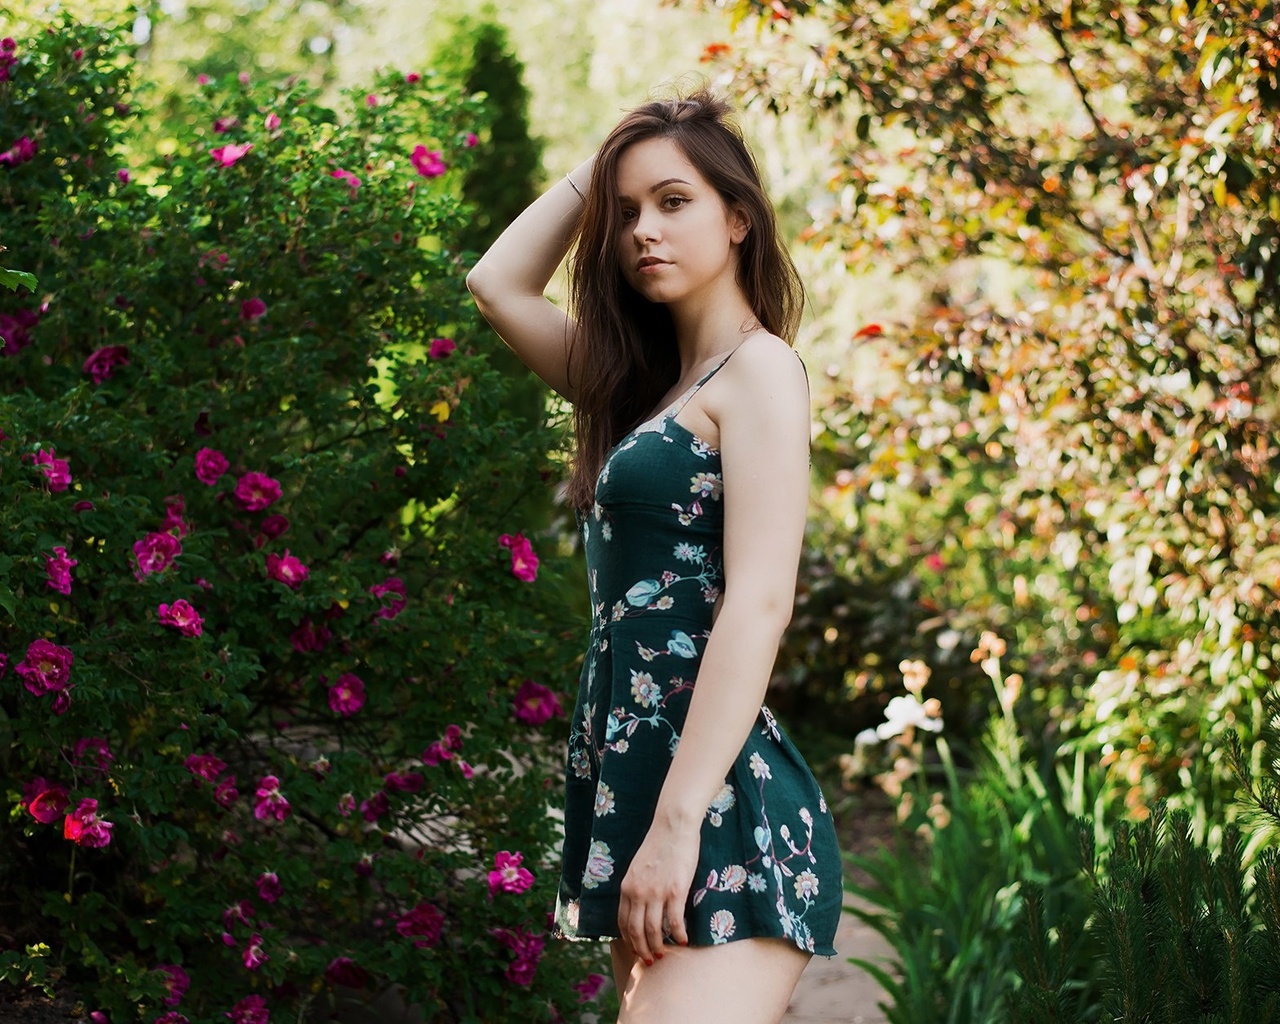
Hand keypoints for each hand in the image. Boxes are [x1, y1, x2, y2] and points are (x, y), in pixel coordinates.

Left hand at [617, 821, 698, 963]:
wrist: (672, 826)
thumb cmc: (659, 843)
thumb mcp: (639, 866)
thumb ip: (637, 885)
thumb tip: (640, 904)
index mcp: (627, 886)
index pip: (623, 921)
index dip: (628, 939)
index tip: (635, 948)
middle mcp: (638, 892)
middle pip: (635, 931)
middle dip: (641, 949)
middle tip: (649, 960)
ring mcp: (656, 892)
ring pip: (653, 930)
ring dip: (657, 946)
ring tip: (663, 955)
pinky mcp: (675, 891)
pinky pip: (674, 921)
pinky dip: (678, 935)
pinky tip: (684, 941)